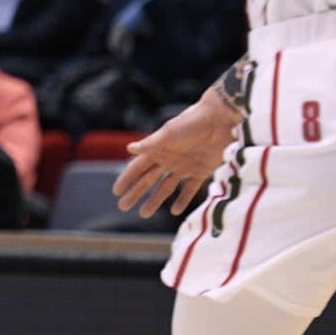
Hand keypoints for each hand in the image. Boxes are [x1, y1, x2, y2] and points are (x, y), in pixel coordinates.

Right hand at [112, 88, 241, 218]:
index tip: (116, 192)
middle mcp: (169, 159)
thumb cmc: (192, 123)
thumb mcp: (170, 133)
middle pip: (148, 180)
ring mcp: (184, 166)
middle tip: (123, 207)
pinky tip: (175, 211)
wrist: (220, 120)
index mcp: (158, 150)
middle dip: (136, 193)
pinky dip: (182, 200)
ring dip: (155, 200)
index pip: (138, 168)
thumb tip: (129, 148)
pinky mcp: (201, 171)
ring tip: (144, 214)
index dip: (127, 179)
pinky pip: (189, 189)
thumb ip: (151, 143)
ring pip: (165, 187)